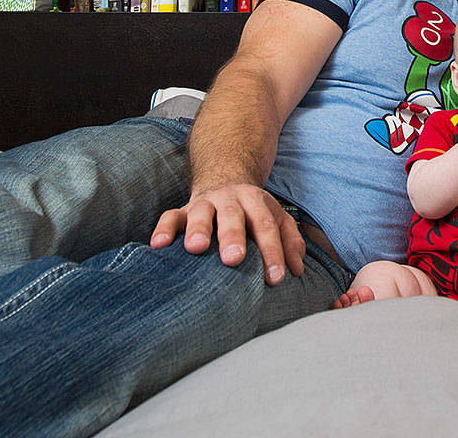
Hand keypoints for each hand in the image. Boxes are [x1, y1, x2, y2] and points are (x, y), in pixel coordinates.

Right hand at [149, 183, 304, 284]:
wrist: (224, 179)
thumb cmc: (253, 211)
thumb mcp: (276, 218)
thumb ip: (290, 241)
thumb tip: (298, 269)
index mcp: (256, 202)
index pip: (266, 227)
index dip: (272, 252)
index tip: (275, 279)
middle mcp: (229, 201)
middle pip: (232, 217)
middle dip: (232, 237)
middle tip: (234, 259)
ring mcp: (204, 204)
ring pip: (200, 214)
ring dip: (198, 229)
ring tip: (196, 248)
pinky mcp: (182, 212)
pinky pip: (170, 217)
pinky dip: (163, 230)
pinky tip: (159, 245)